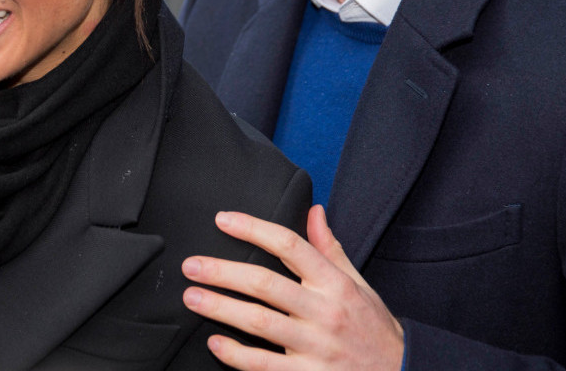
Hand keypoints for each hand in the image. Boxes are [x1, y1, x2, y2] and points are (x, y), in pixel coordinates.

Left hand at [182, 206, 403, 369]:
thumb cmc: (373, 328)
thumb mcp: (358, 284)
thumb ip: (330, 249)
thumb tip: (314, 211)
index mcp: (334, 284)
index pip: (290, 245)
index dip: (253, 229)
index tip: (222, 219)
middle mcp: (324, 312)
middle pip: (266, 285)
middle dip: (223, 272)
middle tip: (191, 265)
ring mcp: (316, 347)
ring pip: (260, 324)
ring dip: (221, 309)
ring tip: (192, 297)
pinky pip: (265, 366)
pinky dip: (236, 355)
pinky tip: (215, 343)